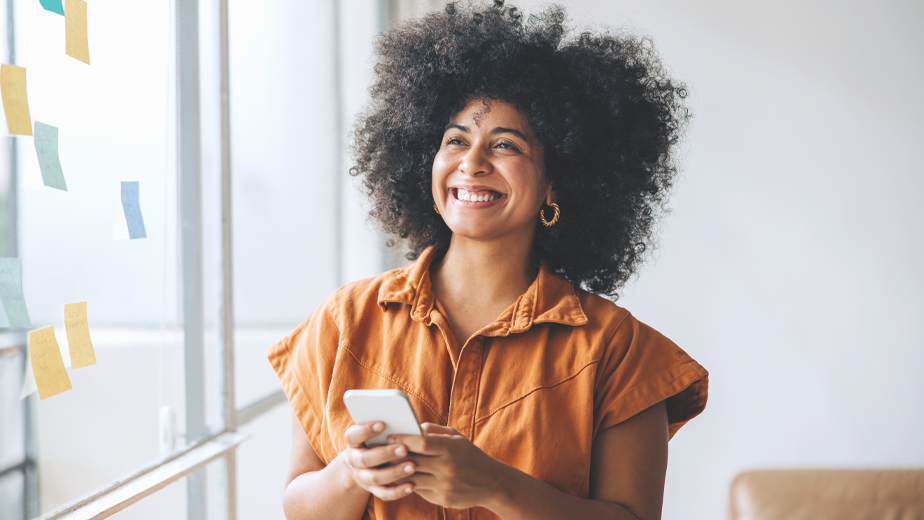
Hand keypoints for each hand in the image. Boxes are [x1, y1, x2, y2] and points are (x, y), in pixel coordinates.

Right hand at [342, 421, 416, 500]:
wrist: (362, 464)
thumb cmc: (376, 441)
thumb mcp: (376, 432)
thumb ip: (389, 427)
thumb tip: (416, 426)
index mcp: (353, 442)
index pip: (353, 435)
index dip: (366, 430)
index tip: (382, 424)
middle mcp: (354, 460)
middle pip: (366, 459)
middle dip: (385, 454)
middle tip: (404, 448)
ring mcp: (362, 476)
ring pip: (375, 477)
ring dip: (394, 472)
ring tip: (412, 466)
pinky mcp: (372, 489)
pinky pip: (383, 493)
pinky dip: (397, 491)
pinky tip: (411, 486)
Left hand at [388, 423, 504, 508]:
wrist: (492, 483)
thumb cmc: (470, 456)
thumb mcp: (457, 438)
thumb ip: (435, 431)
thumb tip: (414, 428)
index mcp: (451, 448)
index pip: (421, 443)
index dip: (403, 439)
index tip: (390, 437)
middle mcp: (448, 467)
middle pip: (413, 461)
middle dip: (395, 456)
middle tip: (381, 451)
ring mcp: (445, 485)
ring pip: (412, 479)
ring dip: (399, 472)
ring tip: (388, 465)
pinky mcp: (443, 500)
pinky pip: (420, 491)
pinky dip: (410, 484)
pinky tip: (403, 478)